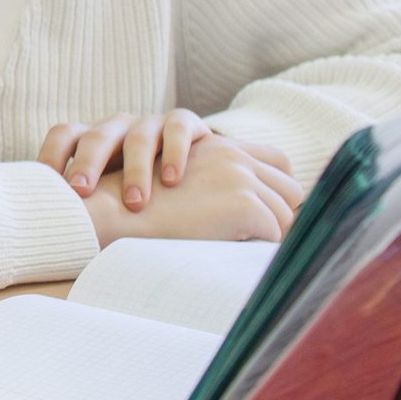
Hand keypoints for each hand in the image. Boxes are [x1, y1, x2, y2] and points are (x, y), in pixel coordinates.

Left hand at [40, 110, 221, 210]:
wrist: (196, 173)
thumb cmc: (136, 188)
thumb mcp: (108, 190)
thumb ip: (85, 200)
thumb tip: (49, 226)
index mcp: (92, 139)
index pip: (64, 135)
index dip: (52, 154)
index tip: (49, 187)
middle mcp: (118, 126)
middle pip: (97, 137)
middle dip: (87, 164)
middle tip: (82, 193)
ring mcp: (150, 123)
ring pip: (138, 137)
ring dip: (135, 170)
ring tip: (135, 204)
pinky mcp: (184, 123)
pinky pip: (177, 129)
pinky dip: (174, 152)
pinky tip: (172, 180)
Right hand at [82, 136, 305, 248]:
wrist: (110, 214)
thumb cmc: (130, 208)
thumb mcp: (173, 182)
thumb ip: (205, 183)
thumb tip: (246, 215)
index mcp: (215, 145)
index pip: (276, 160)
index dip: (281, 187)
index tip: (275, 215)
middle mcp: (230, 153)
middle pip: (290, 186)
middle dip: (286, 213)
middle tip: (275, 240)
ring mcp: (238, 175)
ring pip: (286, 210)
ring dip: (274, 233)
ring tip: (254, 252)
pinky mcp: (241, 201)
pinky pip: (273, 231)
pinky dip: (260, 246)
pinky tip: (238, 253)